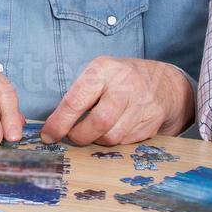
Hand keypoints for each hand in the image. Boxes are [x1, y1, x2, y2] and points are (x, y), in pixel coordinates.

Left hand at [40, 56, 191, 146]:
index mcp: (104, 70)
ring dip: (97, 140)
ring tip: (94, 131)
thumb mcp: (98, 73)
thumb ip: (78, 94)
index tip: (48, 136)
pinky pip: (125, 142)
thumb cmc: (119, 79)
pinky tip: (114, 129)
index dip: (59, 122)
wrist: (163, 82)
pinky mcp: (152, 122)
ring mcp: (142, 105)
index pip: (76, 100)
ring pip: (112, 137)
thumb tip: (52, 126)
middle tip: (72, 137)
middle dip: (79, 136)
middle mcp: (125, 86)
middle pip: (98, 123)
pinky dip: (114, 142)